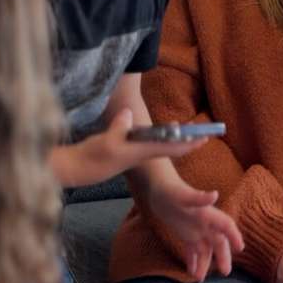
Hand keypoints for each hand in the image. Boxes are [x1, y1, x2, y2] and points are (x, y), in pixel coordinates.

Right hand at [48, 109, 206, 186]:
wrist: (77, 170)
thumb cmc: (92, 158)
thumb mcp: (106, 142)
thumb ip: (119, 128)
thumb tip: (129, 112)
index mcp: (141, 151)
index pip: (171, 147)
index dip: (189, 142)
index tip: (205, 137)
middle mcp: (141, 152)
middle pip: (169, 145)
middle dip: (185, 138)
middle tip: (201, 129)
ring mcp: (134, 152)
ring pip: (159, 143)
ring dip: (172, 137)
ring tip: (184, 129)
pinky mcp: (125, 150)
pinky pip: (148, 142)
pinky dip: (157, 136)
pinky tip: (159, 132)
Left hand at [146, 176, 244, 281]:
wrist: (158, 188)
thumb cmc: (171, 189)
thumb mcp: (183, 195)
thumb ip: (199, 197)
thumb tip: (215, 194)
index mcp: (208, 213)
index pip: (226, 225)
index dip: (234, 235)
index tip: (240, 248)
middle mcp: (205, 223)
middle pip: (218, 241)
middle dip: (222, 256)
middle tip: (225, 272)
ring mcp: (195, 229)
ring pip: (205, 249)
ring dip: (205, 263)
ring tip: (200, 278)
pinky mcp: (185, 234)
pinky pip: (192, 250)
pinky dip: (193, 261)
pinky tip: (191, 272)